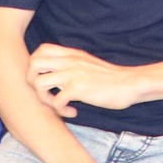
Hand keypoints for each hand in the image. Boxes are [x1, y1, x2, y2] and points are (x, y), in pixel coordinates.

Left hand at [27, 43, 145, 114]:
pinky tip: (73, 112)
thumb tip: (58, 72)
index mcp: (71, 54)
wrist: (130, 84)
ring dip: (44, 99)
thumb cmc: (111, 78)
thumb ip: (72, 64)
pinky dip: (61, 111)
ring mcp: (72, 74)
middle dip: (32, 82)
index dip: (35, 65)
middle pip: (33, 64)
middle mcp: (69, 61)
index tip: (46, 79)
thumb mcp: (88, 63)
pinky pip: (56, 101)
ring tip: (58, 105)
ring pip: (39, 83)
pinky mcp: (78, 89)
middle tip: (46, 93)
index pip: (41, 50)